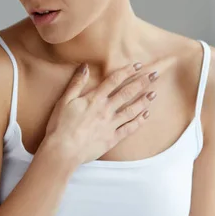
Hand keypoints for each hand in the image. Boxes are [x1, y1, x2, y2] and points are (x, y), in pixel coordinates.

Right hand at [42, 62, 158, 164]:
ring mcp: (111, 124)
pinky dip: (139, 122)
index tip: (138, 65)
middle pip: (127, 93)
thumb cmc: (60, 125)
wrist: (63, 150)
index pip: (114, 80)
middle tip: (155, 75)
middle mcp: (106, 110)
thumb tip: (85, 66)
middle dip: (142, 82)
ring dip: (144, 101)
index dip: (127, 71)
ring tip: (154, 94)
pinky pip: (129, 129)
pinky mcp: (112, 138)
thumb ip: (76, 83)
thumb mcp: (64, 100)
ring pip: (132, 110)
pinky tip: (146, 116)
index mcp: (94, 99)